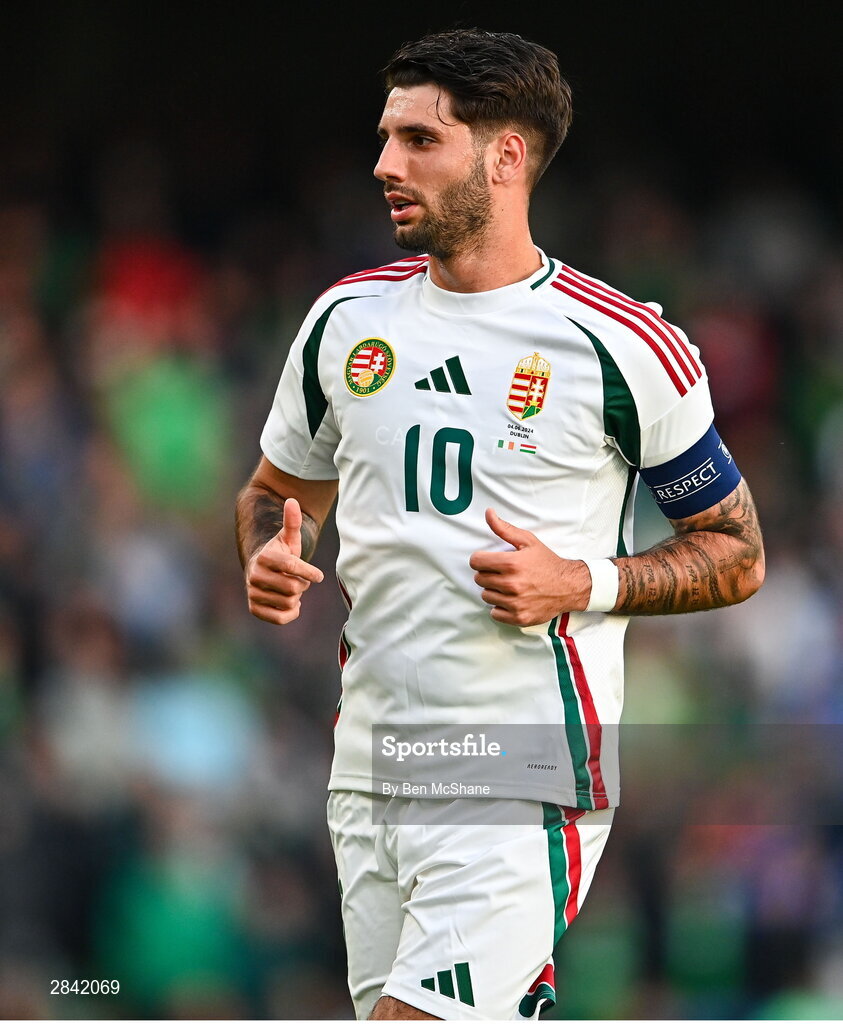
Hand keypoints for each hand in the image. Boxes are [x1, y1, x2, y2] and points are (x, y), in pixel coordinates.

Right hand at [245, 498, 323, 623]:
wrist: (260, 570)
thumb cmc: (280, 553)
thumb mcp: (288, 538)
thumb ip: (292, 521)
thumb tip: (292, 500)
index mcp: (265, 557)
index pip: (292, 567)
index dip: (309, 572)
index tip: (319, 576)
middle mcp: (254, 575)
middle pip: (294, 588)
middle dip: (302, 585)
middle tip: (299, 580)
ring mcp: (253, 592)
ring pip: (289, 602)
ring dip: (296, 597)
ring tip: (290, 588)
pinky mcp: (254, 608)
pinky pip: (280, 618)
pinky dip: (291, 613)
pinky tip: (290, 604)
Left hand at [469, 508, 590, 626]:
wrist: (568, 586)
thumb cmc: (547, 562)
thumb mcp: (528, 541)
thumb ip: (504, 528)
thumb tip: (488, 513)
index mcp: (511, 563)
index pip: (475, 561)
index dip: (481, 559)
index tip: (489, 561)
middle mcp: (511, 584)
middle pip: (479, 579)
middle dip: (488, 574)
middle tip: (502, 573)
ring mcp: (515, 603)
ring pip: (486, 596)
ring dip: (494, 590)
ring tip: (508, 585)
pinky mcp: (519, 617)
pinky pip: (495, 613)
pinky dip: (500, 607)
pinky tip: (511, 599)